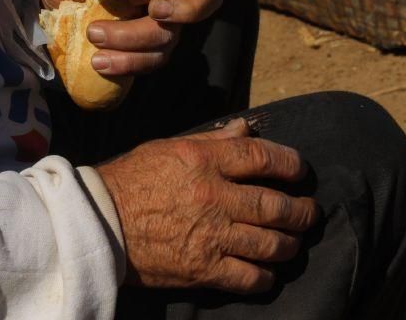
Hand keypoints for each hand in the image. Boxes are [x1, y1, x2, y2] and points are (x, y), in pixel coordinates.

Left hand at [40, 0, 223, 74]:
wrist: (57, 13)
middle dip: (185, 9)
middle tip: (153, 11)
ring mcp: (164, 21)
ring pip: (170, 35)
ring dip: (134, 39)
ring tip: (94, 35)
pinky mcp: (150, 49)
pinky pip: (152, 60)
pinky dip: (127, 63)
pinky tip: (99, 62)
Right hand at [96, 119, 319, 293]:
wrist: (97, 222)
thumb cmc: (131, 179)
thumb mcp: (169, 147)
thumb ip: (212, 140)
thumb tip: (247, 128)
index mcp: (204, 161)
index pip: (263, 158)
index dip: (291, 163)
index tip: (299, 170)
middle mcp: (213, 197)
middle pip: (277, 205)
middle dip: (302, 211)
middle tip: (308, 212)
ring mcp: (211, 236)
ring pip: (272, 244)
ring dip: (290, 244)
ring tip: (293, 242)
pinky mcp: (203, 269)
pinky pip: (250, 277)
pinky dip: (267, 276)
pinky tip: (268, 270)